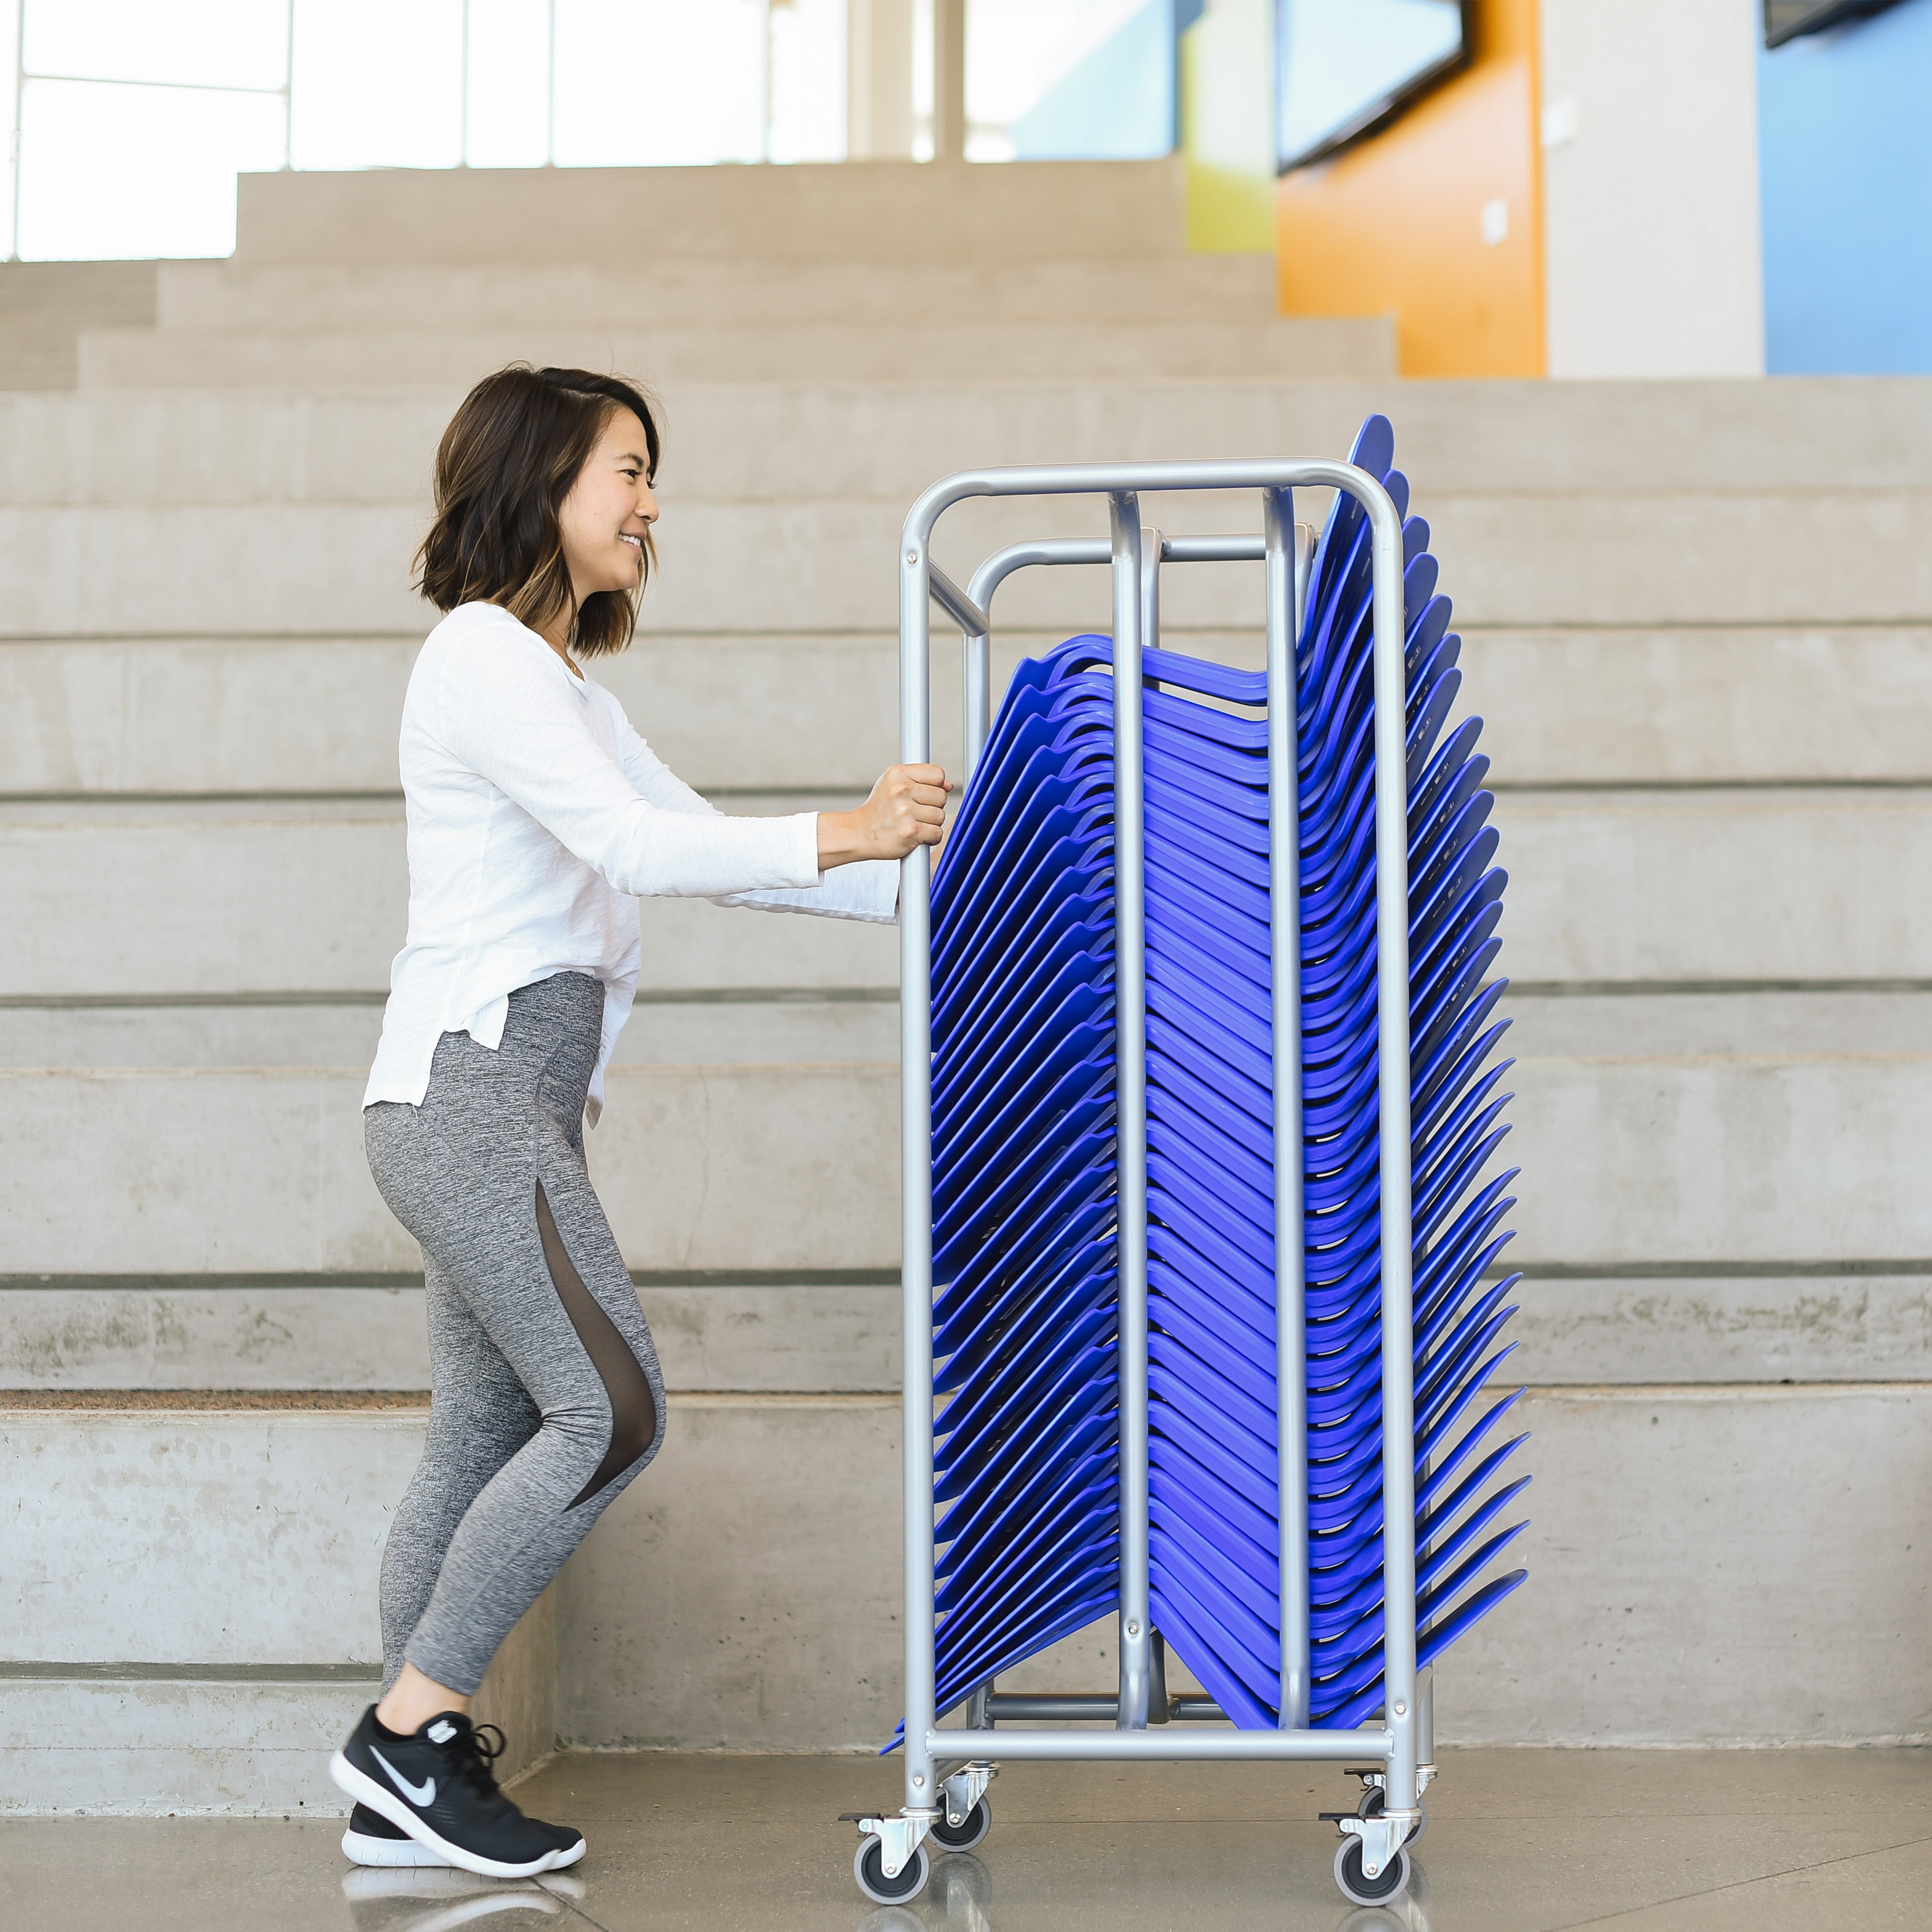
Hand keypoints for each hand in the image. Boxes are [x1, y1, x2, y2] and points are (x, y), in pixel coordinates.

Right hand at [817, 763, 950, 868]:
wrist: (860, 833)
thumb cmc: (879, 809)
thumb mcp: (894, 784)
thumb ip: (921, 780)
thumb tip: (949, 785)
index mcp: (898, 773)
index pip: (938, 774)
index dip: (935, 787)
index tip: (922, 796)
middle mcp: (901, 789)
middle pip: (941, 796)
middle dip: (933, 806)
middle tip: (915, 812)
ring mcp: (905, 811)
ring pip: (940, 816)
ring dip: (931, 823)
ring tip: (913, 823)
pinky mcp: (910, 831)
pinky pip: (937, 833)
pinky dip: (930, 837)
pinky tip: (916, 835)